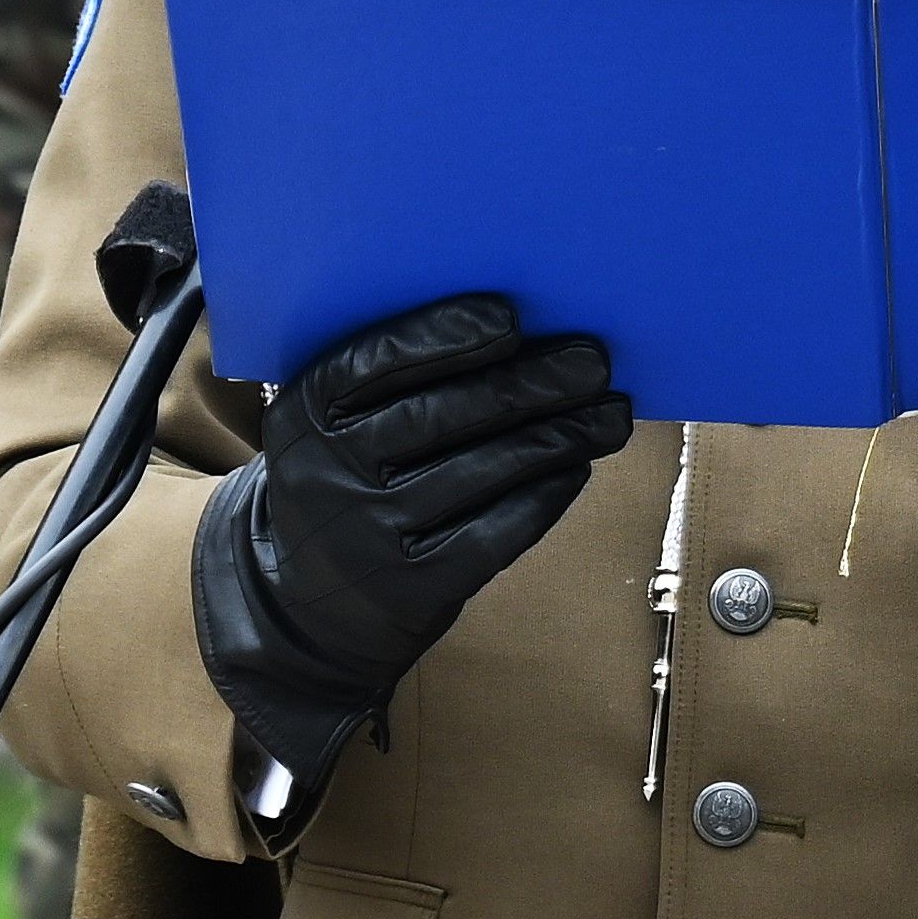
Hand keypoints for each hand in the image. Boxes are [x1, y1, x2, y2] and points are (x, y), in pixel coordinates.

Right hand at [193, 293, 629, 793]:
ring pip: (480, 471)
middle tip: (593, 361)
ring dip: (558, 436)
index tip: (512, 315)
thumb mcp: (340, 427)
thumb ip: (399, 381)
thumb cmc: (351, 481)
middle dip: (529, 382)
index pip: (374, 362)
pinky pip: (493, 533)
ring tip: (611, 413)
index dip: (443, 334)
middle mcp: (329, 471)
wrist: (305, 603)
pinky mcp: (410, 587)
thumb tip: (523, 328)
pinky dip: (543, 496)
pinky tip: (575, 467)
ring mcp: (368, 534)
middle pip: (442, 414)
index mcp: (305, 411)